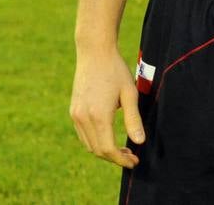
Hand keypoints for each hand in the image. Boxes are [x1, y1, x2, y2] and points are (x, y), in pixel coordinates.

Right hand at [70, 45, 145, 168]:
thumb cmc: (116, 71)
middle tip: (131, 156)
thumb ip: (133, 119)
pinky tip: (109, 136)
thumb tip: (140, 142)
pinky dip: (95, 141)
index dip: (121, 159)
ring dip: (104, 151)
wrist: (94, 53)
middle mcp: (83, 118)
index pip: (108, 149)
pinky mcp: (73, 111)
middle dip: (115, 158)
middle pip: (97, 150)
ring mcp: (76, 115)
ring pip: (89, 145)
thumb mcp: (130, 93)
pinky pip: (83, 135)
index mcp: (99, 115)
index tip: (134, 161)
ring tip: (122, 149)